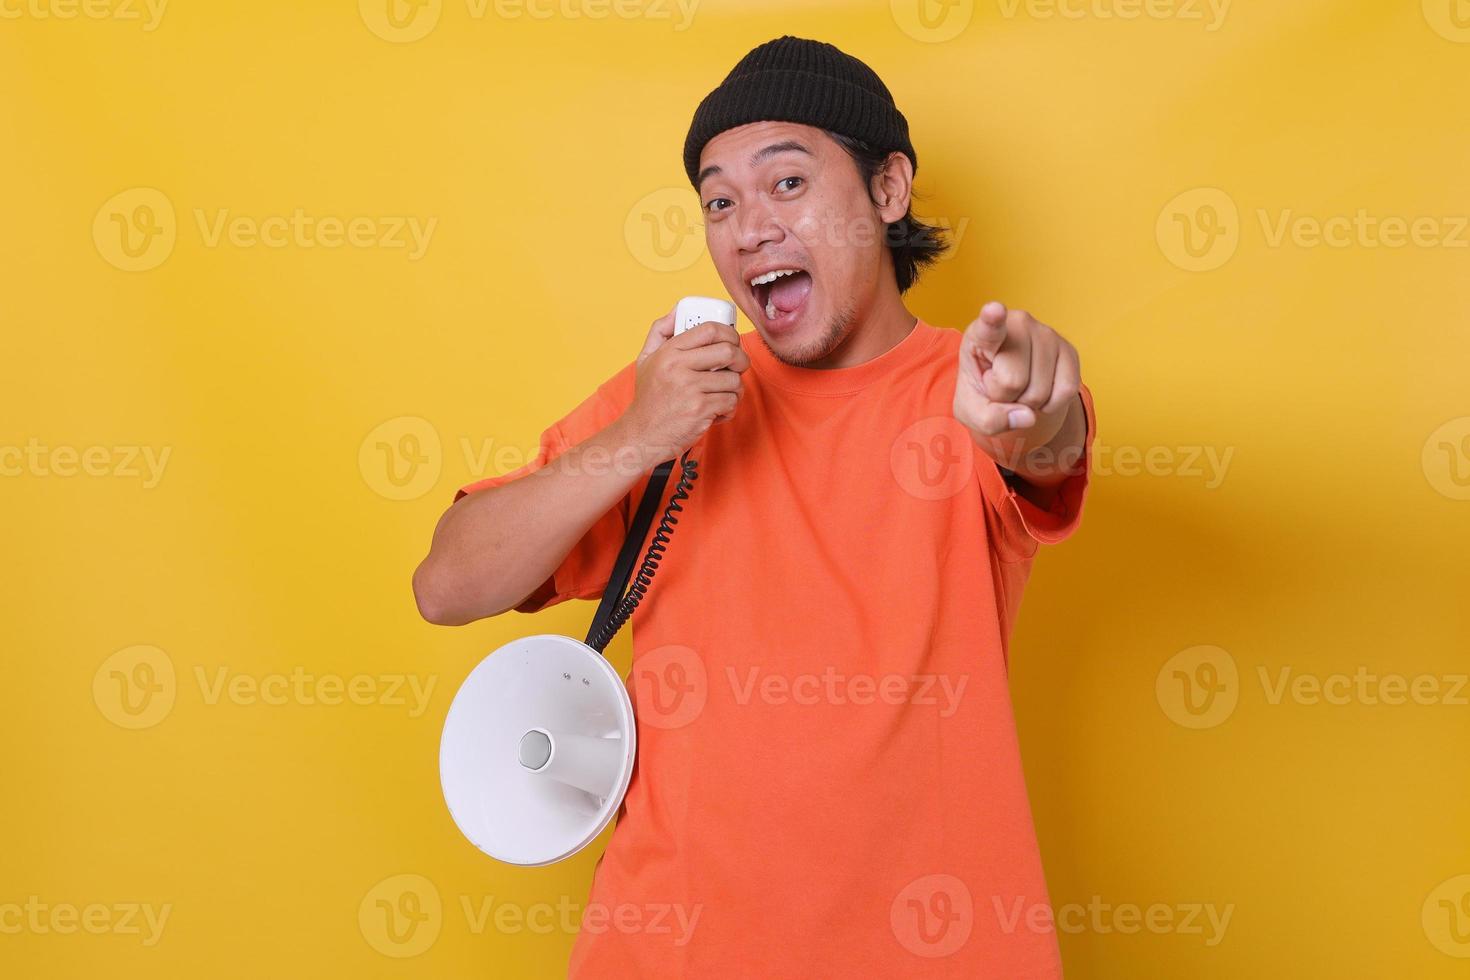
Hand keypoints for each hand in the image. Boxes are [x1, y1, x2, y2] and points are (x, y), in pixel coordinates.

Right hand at [621, 312, 749, 456]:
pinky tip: (716, 412)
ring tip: (722, 395)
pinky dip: (729, 408)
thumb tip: (678, 310)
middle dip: (741, 359)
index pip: (709, 329)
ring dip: (734, 389)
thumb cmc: (649, 398)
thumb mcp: (646, 359)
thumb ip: (660, 331)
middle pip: (728, 351)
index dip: (729, 333)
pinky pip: (731, 401)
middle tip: (738, 367)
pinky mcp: (700, 409)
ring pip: (733, 380)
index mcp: (669, 351)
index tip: (733, 342)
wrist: (642, 435)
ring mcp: (690, 388)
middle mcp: (678, 366)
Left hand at [953, 301, 1081, 467]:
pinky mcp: (1069, 349)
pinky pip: (1066, 391)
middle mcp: (1017, 324)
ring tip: (1020, 387)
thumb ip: (988, 419)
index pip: (988, 326)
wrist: (1010, 388)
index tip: (994, 310)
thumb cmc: (983, 391)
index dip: (992, 319)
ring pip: (1039, 391)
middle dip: (1007, 397)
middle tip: (1002, 386)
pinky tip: (1041, 392)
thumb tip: (1028, 416)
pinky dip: (1052, 404)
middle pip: (1013, 381)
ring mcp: (1046, 334)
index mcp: (982, 334)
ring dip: (1028, 402)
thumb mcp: (971, 411)